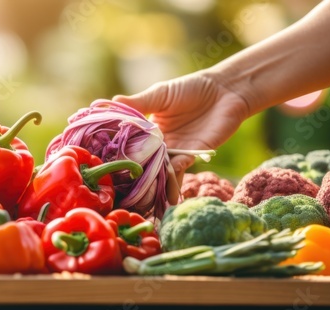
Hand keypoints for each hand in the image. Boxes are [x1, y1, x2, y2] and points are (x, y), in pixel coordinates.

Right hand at [113, 72, 251, 189]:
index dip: (119, 155)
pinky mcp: (194, 155)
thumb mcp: (159, 94)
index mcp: (149, 131)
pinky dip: (173, 176)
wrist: (224, 90)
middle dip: (135, 177)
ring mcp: (177, 152)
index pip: (130, 146)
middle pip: (145, 164)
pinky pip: (181, 168)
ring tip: (142, 200)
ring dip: (154, 185)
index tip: (104, 165)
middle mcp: (161, 145)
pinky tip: (164, 183)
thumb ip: (137, 103)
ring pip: (162, 172)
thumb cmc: (190, 88)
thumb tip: (107, 103)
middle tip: (118, 191)